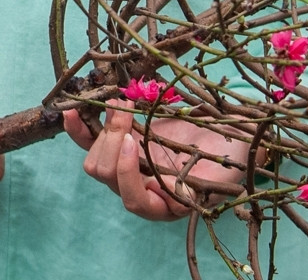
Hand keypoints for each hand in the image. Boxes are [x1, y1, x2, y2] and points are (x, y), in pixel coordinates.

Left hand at [65, 105, 250, 220]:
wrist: (236, 130)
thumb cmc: (232, 154)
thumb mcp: (222, 172)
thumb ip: (199, 185)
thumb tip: (171, 187)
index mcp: (165, 203)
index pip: (134, 201)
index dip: (127, 173)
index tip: (133, 141)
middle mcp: (142, 188)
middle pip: (107, 175)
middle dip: (112, 140)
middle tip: (128, 109)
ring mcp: (128, 165)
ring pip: (95, 160)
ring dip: (104, 129)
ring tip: (122, 104)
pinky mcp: (122, 143)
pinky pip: (89, 142)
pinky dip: (79, 129)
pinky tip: (72, 112)